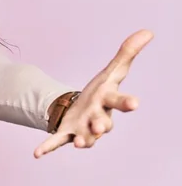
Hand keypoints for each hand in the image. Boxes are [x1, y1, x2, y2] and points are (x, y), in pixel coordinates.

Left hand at [34, 29, 153, 157]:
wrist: (83, 109)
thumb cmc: (101, 92)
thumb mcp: (111, 71)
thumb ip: (126, 53)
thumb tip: (147, 31)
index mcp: (108, 102)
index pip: (120, 101)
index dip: (127, 103)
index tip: (135, 103)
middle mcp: (98, 118)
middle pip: (103, 123)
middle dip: (102, 125)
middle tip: (100, 127)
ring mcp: (83, 128)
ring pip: (85, 137)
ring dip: (83, 140)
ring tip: (80, 144)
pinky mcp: (67, 134)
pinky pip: (56, 142)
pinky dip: (47, 148)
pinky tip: (37, 154)